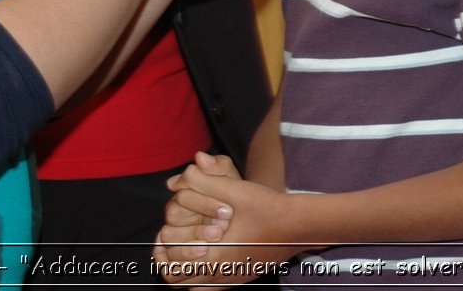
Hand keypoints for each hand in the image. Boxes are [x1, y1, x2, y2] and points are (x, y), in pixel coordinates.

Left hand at [153, 153, 299, 286]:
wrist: (299, 226)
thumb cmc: (268, 207)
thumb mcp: (234, 189)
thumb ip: (201, 182)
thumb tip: (173, 182)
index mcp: (215, 256)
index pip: (172, 266)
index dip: (163, 248)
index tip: (165, 231)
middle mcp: (221, 275)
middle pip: (177, 282)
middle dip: (169, 260)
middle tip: (169, 238)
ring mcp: (230, 280)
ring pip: (192, 288)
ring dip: (183, 269)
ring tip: (183, 245)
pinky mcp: (239, 279)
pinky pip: (208, 288)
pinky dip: (198, 276)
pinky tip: (204, 252)